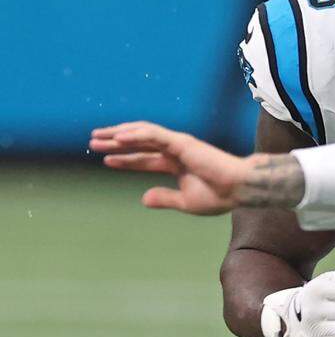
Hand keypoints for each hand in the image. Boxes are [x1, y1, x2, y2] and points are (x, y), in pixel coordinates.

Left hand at [90, 122, 251, 213]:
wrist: (240, 189)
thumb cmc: (220, 196)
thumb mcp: (186, 202)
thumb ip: (164, 198)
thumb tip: (143, 198)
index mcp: (177, 164)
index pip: (145, 159)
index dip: (125, 159)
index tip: (105, 159)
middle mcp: (175, 151)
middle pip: (139, 143)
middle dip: (116, 142)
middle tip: (93, 142)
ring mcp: (178, 145)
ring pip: (142, 135)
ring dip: (119, 134)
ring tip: (98, 136)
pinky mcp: (182, 143)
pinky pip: (153, 136)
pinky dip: (135, 135)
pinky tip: (118, 138)